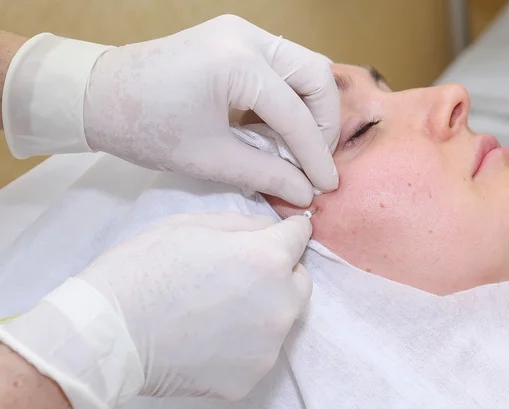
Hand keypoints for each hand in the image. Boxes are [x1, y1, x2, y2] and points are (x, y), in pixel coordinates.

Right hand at [0, 212, 312, 406]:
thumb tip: (272, 230)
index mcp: (267, 259)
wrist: (109, 333)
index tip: (280, 233)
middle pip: (299, 280)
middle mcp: (279, 304)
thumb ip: (245, 224)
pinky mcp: (251, 377)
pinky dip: (245, 342)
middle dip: (279, 272)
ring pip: (281, 317)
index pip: (301, 235)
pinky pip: (260, 350)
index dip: (288, 231)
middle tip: (240, 274)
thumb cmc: (144, 269)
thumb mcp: (193, 224)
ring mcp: (268, 346)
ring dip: (263, 308)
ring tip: (218, 307)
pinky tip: (210, 335)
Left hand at [84, 15, 339, 206]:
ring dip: (310, 106)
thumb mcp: (209, 158)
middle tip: (315, 160)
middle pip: (317, 73)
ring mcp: (241, 31)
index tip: (326, 186)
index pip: (296, 114)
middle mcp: (247, 36)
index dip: (315, 155)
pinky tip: (279, 127)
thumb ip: (266, 174)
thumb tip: (306, 193)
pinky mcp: (234, 37)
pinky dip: (289, 96)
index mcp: (238, 63)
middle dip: (324, 121)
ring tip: (300, 146)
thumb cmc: (146, 129)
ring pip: (304, 65)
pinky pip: (282, 64)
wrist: (99, 96)